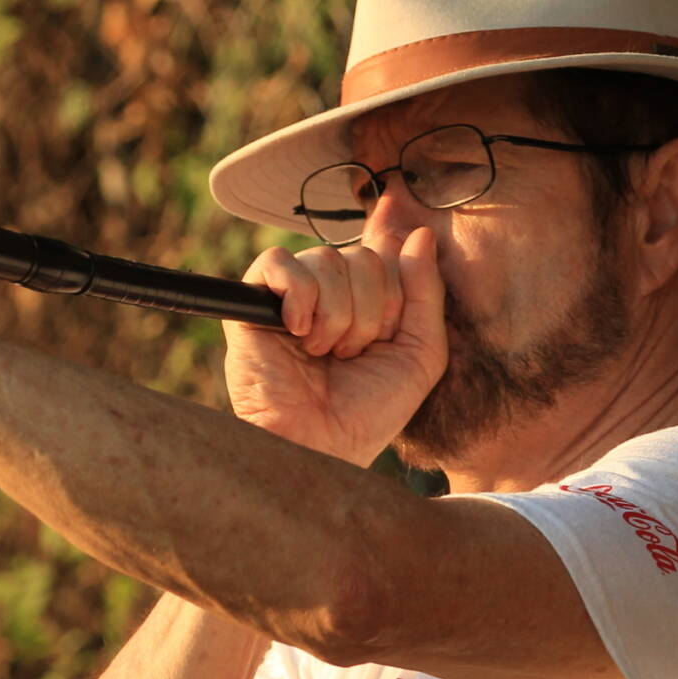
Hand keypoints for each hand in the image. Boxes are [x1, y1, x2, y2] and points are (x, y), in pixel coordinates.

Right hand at [222, 227, 446, 465]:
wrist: (323, 445)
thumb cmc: (369, 411)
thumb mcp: (420, 352)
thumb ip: (426, 292)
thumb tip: (420, 233)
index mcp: (367, 301)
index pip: (385, 250)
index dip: (394, 270)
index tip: (390, 319)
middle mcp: (328, 294)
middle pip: (363, 256)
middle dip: (371, 311)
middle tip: (353, 353)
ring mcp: (289, 297)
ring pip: (325, 259)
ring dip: (337, 315)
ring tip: (324, 352)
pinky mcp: (251, 305)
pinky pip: (280, 263)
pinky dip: (298, 297)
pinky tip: (297, 333)